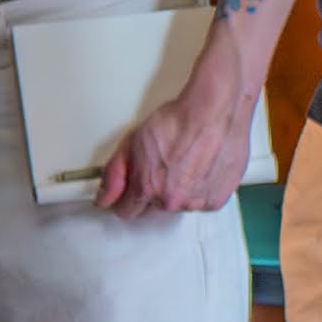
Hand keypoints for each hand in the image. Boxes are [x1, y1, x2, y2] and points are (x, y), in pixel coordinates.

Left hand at [101, 68, 262, 216]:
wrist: (215, 111)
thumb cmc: (179, 120)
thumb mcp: (134, 141)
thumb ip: (115, 174)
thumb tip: (105, 198)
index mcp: (148, 189)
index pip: (127, 211)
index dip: (125, 199)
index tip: (129, 190)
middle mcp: (172, 202)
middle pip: (154, 208)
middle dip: (154, 191)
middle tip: (162, 165)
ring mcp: (197, 203)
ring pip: (180, 204)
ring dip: (179, 190)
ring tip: (186, 162)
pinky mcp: (217, 199)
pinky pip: (202, 201)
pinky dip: (200, 188)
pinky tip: (201, 167)